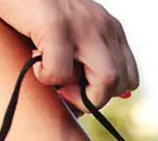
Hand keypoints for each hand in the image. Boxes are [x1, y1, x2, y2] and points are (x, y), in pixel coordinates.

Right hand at [0, 0, 138, 111]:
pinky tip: (32, 59)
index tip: (77, 89)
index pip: (129, 79)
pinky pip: (62, 72)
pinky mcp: (56, 23)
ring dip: (78, 94)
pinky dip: (45, 76)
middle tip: (64, 89)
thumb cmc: (28, 14)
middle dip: (93, 99)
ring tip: (52, 77)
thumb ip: (83, 63)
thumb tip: (84, 108)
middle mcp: (103, 25)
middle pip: (122, 83)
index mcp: (110, 29)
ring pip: (107, 80)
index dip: (105, 94)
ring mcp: (83, 23)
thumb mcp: (67, 37)